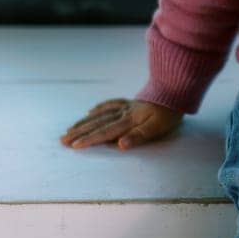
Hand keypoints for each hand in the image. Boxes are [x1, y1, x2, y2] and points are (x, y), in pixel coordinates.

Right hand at [60, 97, 182, 149]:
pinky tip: (90, 112)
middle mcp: (123, 112)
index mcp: (128, 121)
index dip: (89, 139)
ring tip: (70, 129)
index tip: (74, 145)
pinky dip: (99, 108)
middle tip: (62, 140)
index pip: (105, 132)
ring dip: (84, 122)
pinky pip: (110, 104)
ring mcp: (125, 106)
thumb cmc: (167, 115)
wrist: (176, 92)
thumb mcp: (157, 129)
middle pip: (97, 123)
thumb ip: (138, 136)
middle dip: (79, 132)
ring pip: (100, 114)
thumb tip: (120, 145)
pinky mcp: (130, 102)